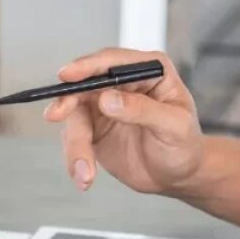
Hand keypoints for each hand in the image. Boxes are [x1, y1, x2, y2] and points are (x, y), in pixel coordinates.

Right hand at [44, 48, 203, 194]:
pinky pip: (73, 139)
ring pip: (75, 116)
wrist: (176, 177)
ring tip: (85, 173)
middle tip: (55, 115)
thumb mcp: (173, 127)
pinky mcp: (92, 130)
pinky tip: (85, 177)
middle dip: (68, 102)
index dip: (88, 66)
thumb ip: (142, 110)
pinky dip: (75, 159)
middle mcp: (122, 84)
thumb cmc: (184, 146)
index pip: (113, 61)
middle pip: (85, 86)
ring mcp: (104, 107)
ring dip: (76, 146)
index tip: (68, 76)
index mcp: (149, 71)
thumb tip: (107, 99)